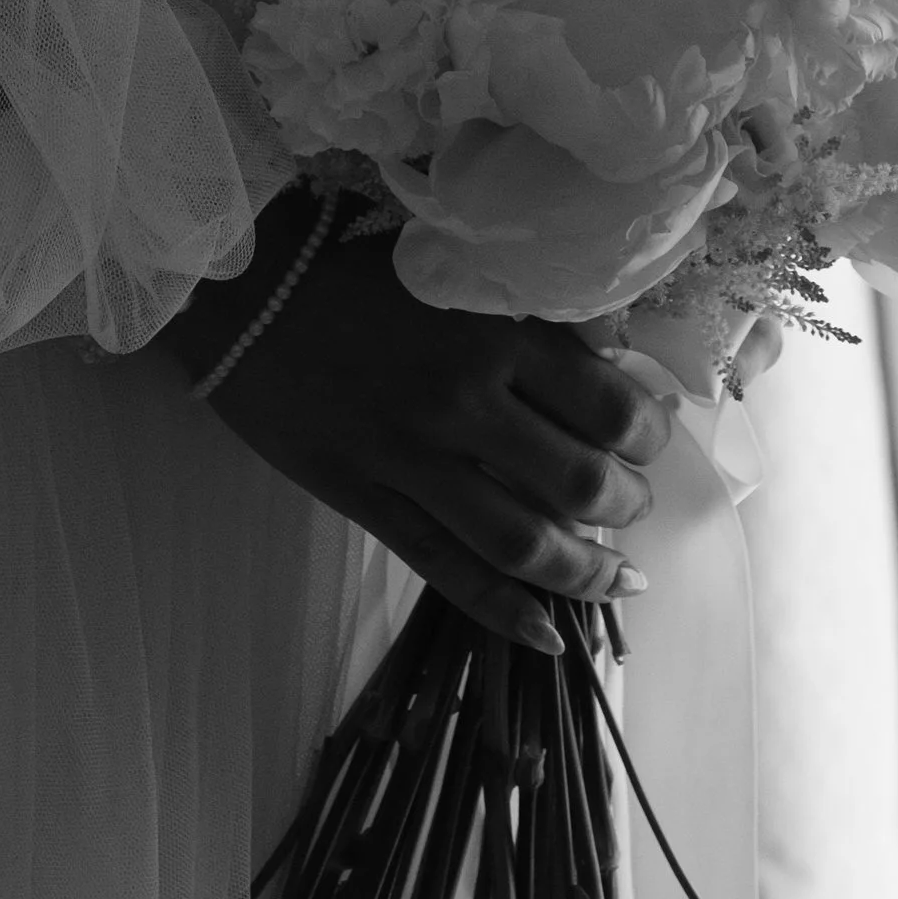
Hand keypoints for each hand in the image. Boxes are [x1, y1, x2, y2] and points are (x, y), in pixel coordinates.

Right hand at [185, 225, 680, 656]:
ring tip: (619, 579)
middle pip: (578, 481)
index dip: (648, 432)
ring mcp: (413, 460)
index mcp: (492, 330)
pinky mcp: (367, 501)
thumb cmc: (352, 262)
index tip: (653, 435)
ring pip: (523, 542)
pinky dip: (505, 612)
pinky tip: (550, 637)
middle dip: (626, 503)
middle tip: (636, 502)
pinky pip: (448, 571)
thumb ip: (526, 313)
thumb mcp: (454, 267)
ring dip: (585, 571)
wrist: (243, 288)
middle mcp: (464, 401)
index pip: (606, 402)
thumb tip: (610, 357)